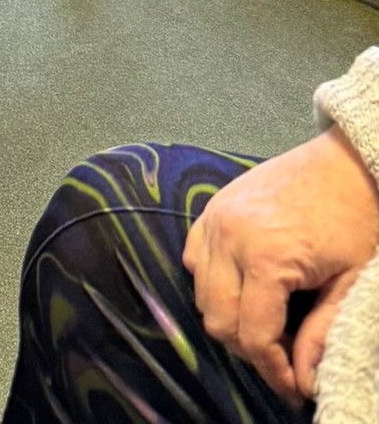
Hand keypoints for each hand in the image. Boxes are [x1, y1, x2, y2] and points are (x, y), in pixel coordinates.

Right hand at [182, 125, 378, 402]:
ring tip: (268, 325)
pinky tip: (245, 288)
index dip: (273, 370)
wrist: (346, 162)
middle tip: (283, 359)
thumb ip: (321, 333)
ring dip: (229, 316)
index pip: (253, 335)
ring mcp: (216, 217)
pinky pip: (193, 257)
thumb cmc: (357, 218)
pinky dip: (212, 281)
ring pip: (200, 292)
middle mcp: (229, 236)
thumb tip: (303, 382)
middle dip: (249, 349)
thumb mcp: (350, 282)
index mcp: (265, 256)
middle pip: (218, 319)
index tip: (294, 388)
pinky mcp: (213, 206)